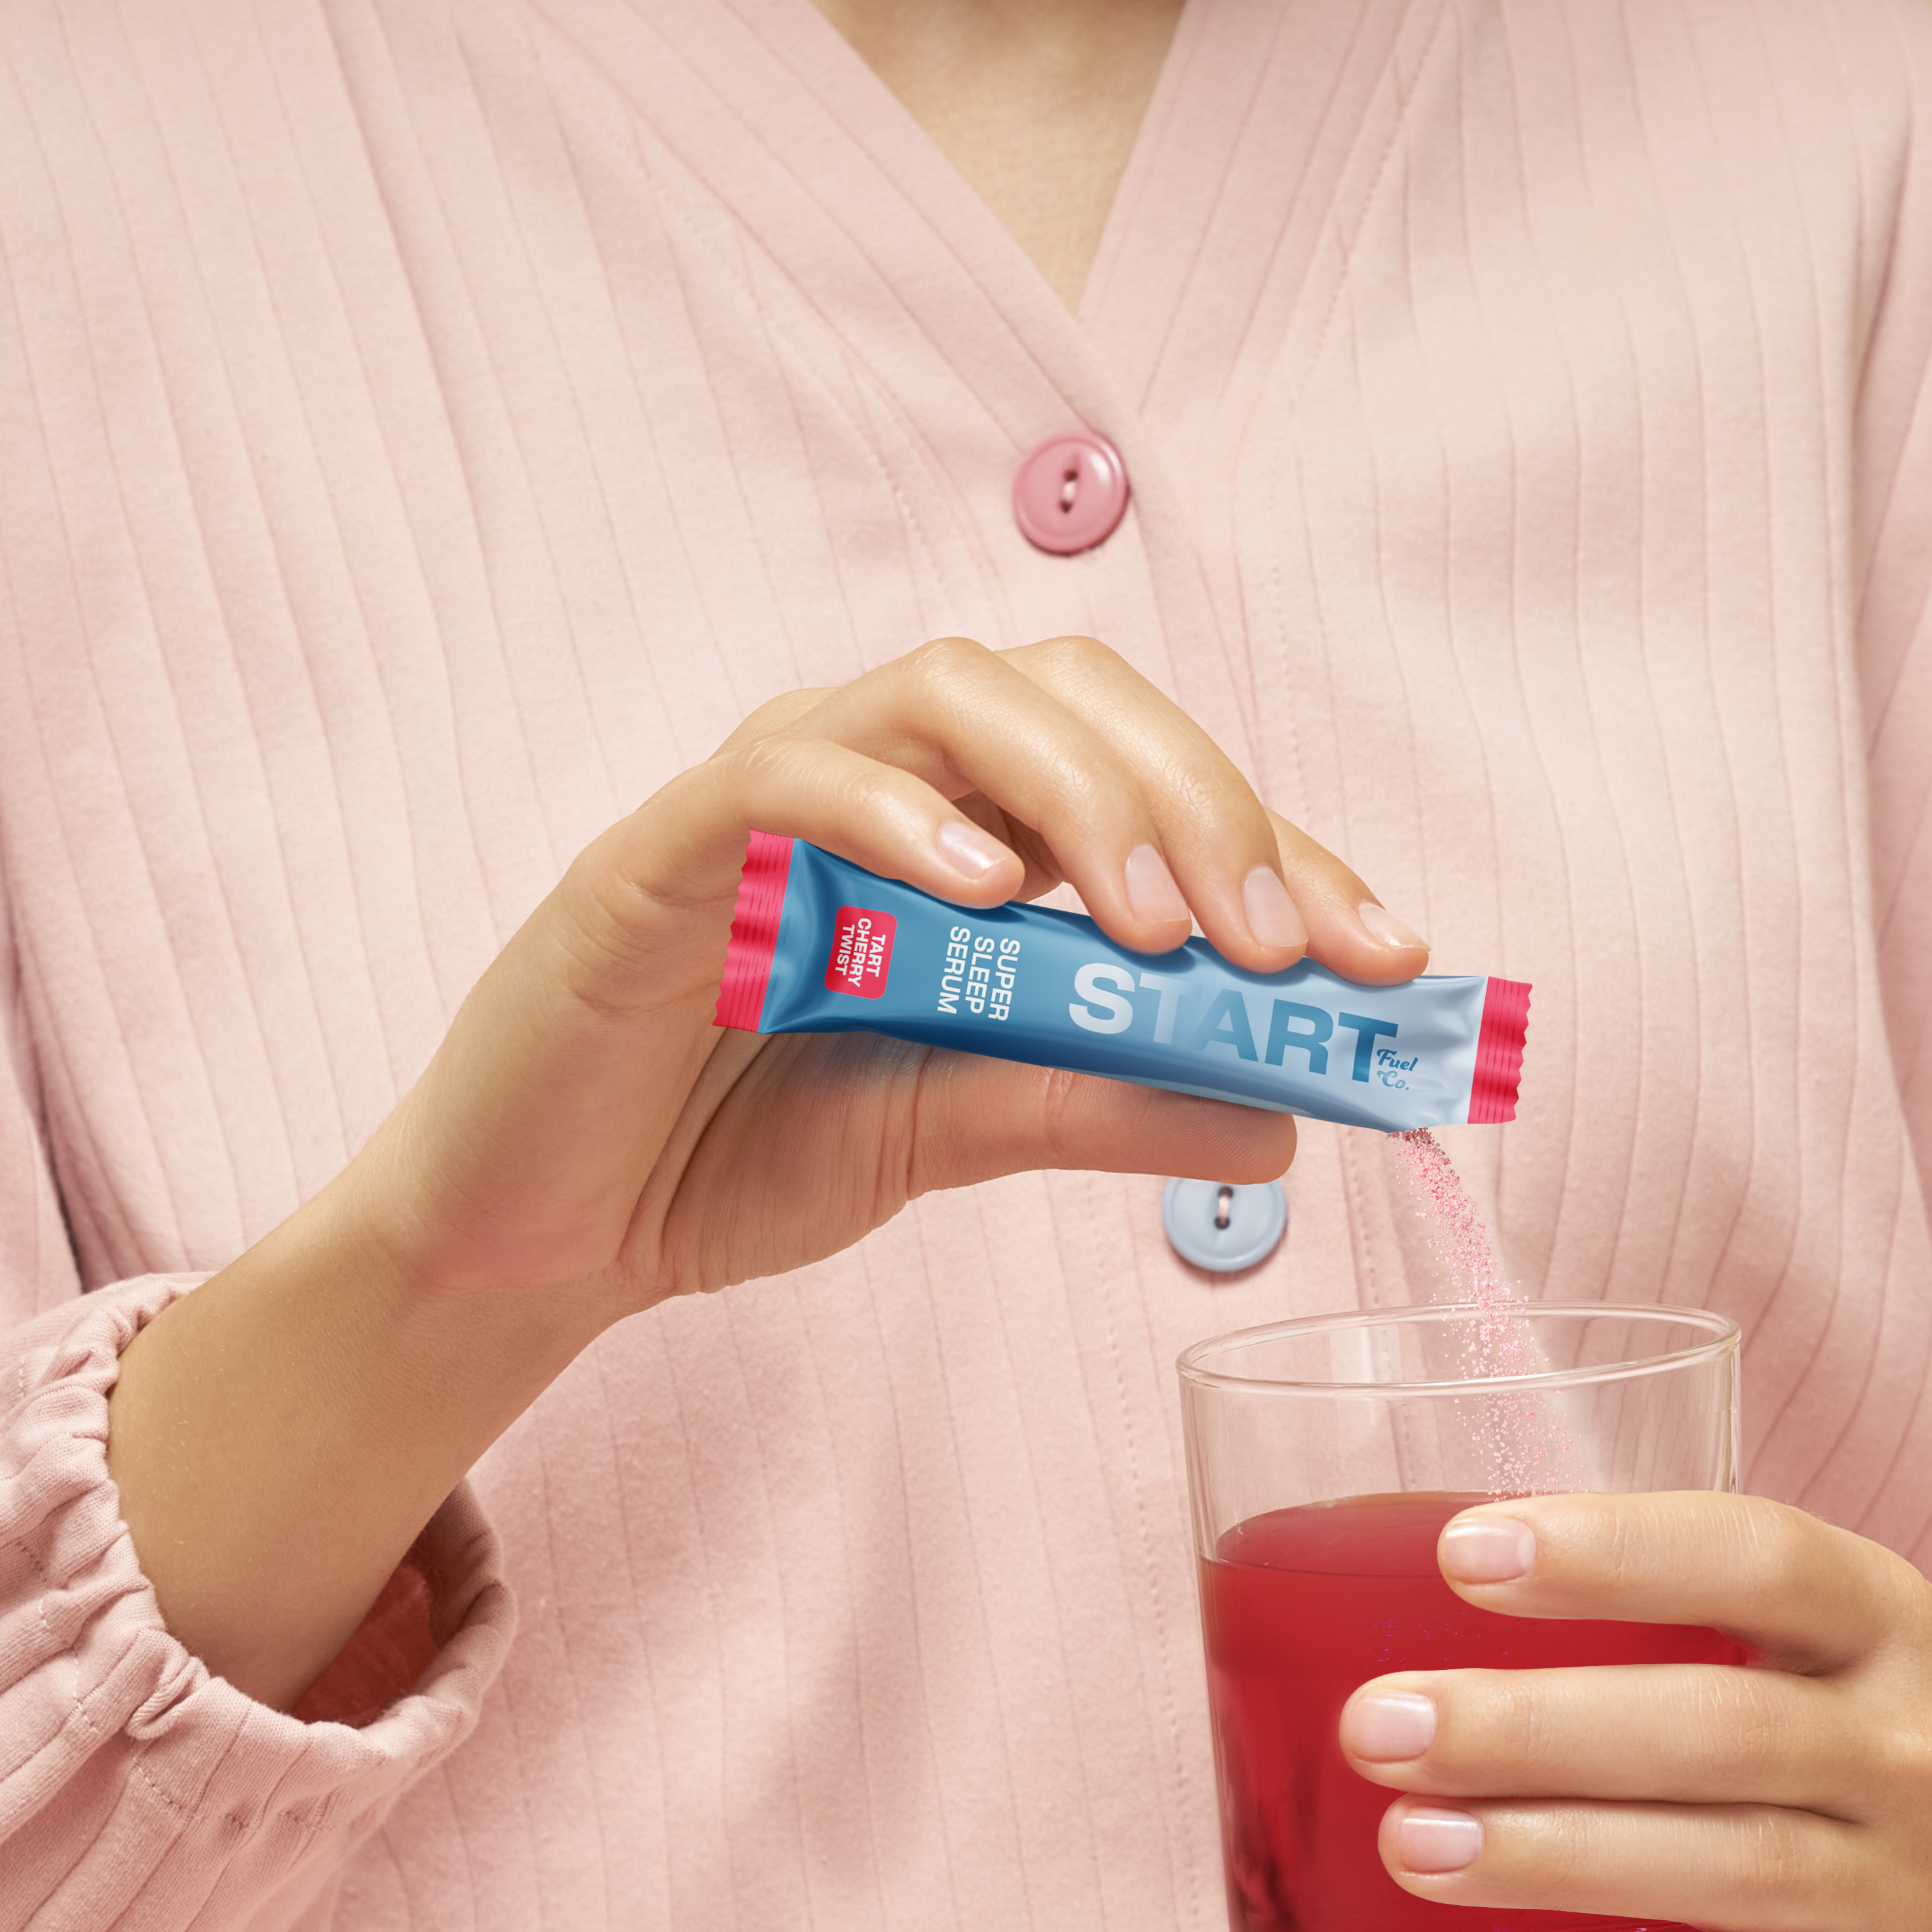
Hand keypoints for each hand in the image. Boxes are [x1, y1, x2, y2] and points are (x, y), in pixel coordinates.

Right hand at [115, 636, 1424, 1707]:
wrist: (544, 1236)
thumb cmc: (730, 1154)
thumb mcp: (956, 1135)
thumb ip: (1104, 1107)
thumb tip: (1288, 1115)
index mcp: (963, 834)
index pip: (1152, 785)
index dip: (1283, 850)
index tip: (1387, 955)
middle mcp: (881, 782)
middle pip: (1071, 695)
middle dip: (1204, 804)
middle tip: (1280, 944)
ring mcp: (770, 798)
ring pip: (949, 697)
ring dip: (1083, 798)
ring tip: (1159, 928)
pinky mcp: (663, 850)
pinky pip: (789, 774)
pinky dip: (899, 815)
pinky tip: (985, 894)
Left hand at [1336, 1495, 1931, 1931]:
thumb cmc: (1930, 1729)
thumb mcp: (1873, 1634)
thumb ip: (1710, 1615)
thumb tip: (1451, 1597)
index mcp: (1905, 1631)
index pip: (1765, 1563)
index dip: (1613, 1550)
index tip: (1464, 1551)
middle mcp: (1922, 1762)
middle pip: (1719, 1732)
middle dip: (1533, 1727)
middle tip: (1379, 1723)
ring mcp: (1914, 1906)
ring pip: (1724, 1875)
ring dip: (1550, 1861)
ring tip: (1407, 1842)